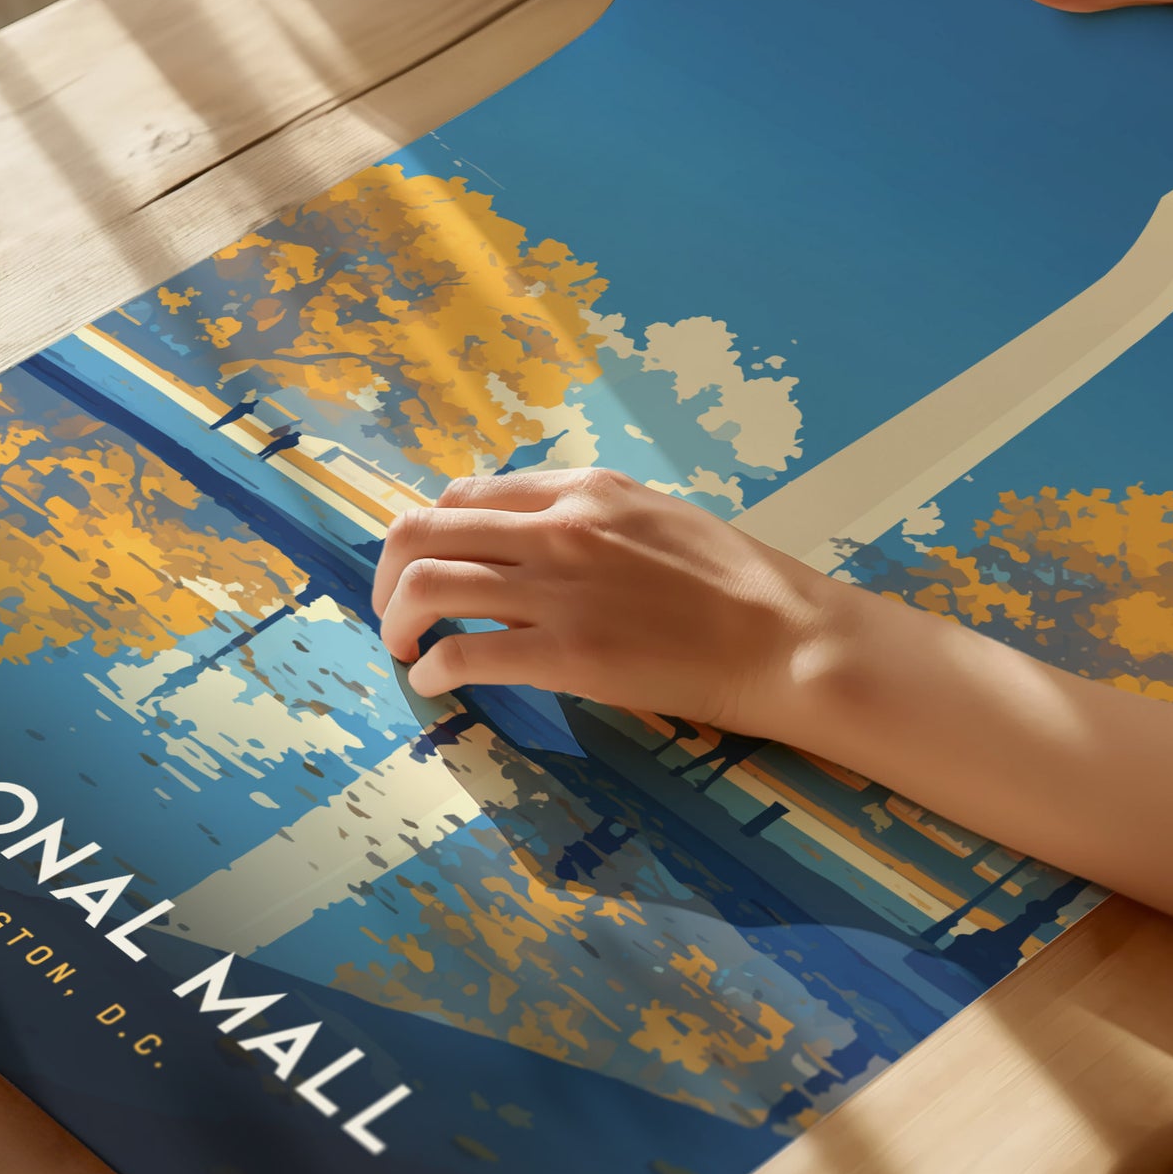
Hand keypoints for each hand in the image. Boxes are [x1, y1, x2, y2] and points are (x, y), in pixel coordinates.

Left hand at [370, 468, 843, 733]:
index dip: (432, 531)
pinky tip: (435, 682)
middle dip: (389, 573)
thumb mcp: (654, 516)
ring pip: (427, 584)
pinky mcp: (566, 654)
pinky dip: (432, 668)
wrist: (783, 637)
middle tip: (395, 611)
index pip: (466, 494)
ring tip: (405, 648)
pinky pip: (463, 652)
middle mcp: (558, 528)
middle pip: (424, 530)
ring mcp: (559, 590)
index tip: (428, 565)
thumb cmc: (732, 582)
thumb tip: (525, 534)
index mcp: (581, 490)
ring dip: (398, 620)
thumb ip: (587, 516)